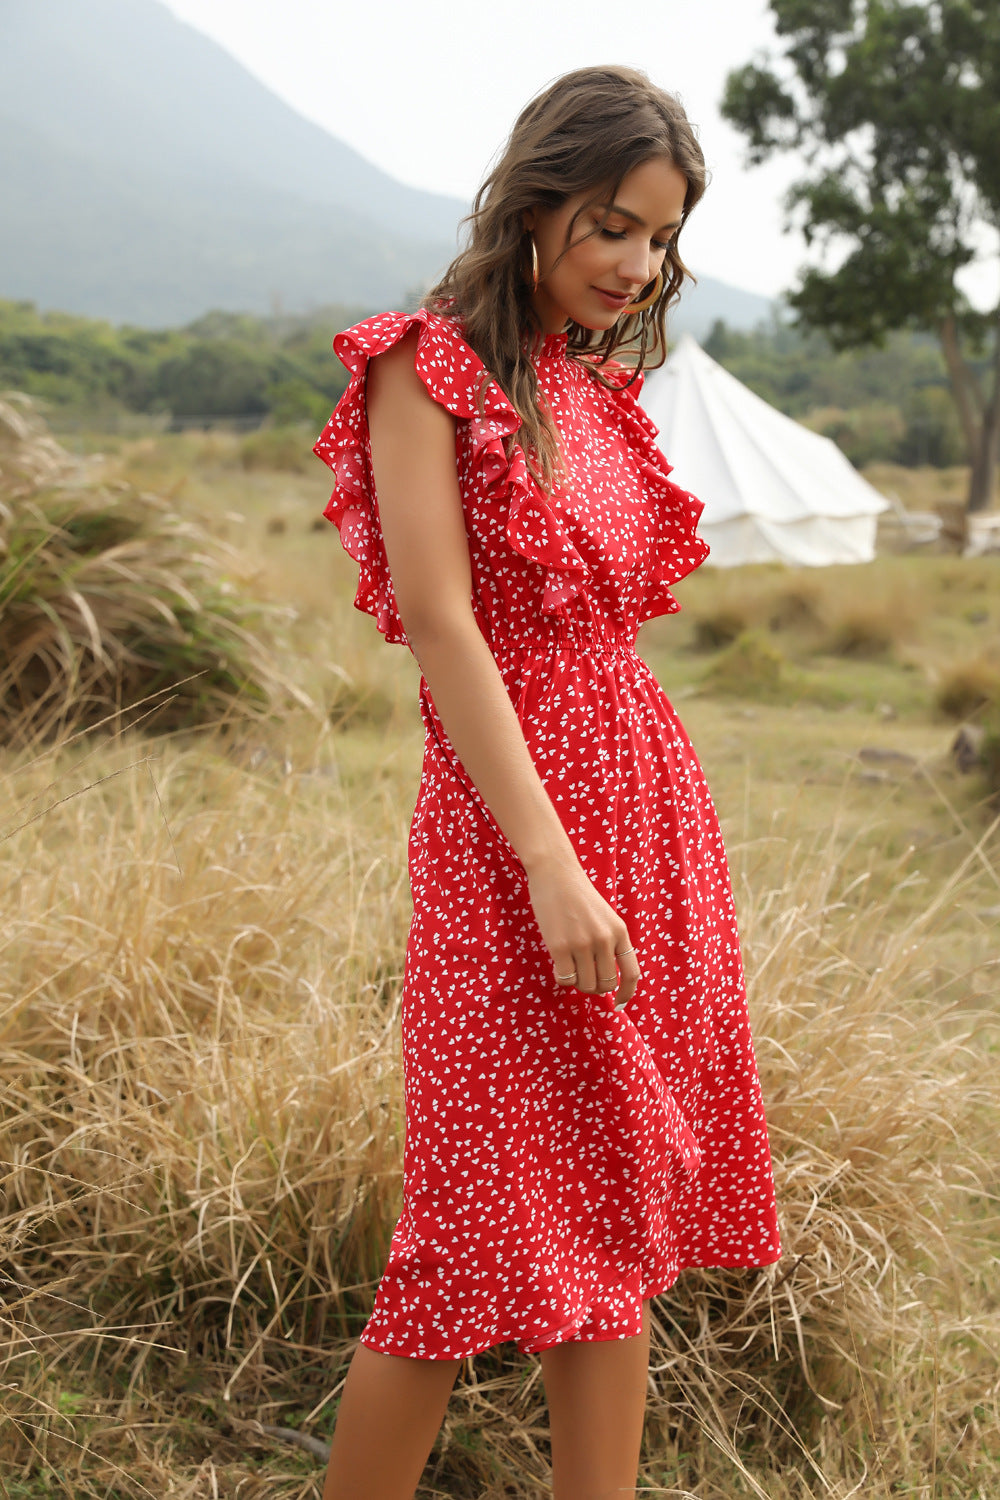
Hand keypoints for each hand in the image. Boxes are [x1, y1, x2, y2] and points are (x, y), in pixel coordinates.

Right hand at [526, 851, 640, 1007]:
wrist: (555, 873)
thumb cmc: (578, 896)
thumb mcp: (605, 917)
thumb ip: (610, 943)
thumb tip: (606, 980)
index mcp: (620, 932)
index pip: (631, 973)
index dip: (627, 993)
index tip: (620, 1004)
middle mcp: (604, 940)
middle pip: (606, 984)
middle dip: (595, 988)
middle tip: (584, 979)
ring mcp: (582, 943)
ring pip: (585, 984)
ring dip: (577, 983)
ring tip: (570, 968)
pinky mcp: (560, 947)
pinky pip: (566, 979)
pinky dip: (562, 978)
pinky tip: (558, 965)